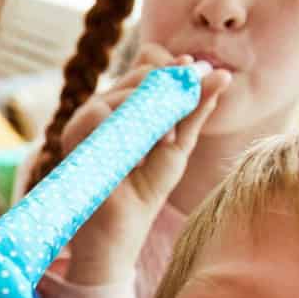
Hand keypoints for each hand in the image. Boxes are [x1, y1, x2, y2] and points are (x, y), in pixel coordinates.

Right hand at [60, 44, 229, 285]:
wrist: (120, 230)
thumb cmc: (145, 191)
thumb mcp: (178, 146)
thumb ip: (194, 110)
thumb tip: (222, 74)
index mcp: (124, 108)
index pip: (148, 72)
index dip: (172, 68)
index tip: (194, 67)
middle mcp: (103, 108)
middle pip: (140, 75)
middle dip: (168, 93)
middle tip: (178, 126)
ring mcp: (87, 119)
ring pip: (127, 91)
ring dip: (154, 116)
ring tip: (160, 146)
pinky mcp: (76, 132)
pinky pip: (105, 110)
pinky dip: (129, 131)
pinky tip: (134, 158)